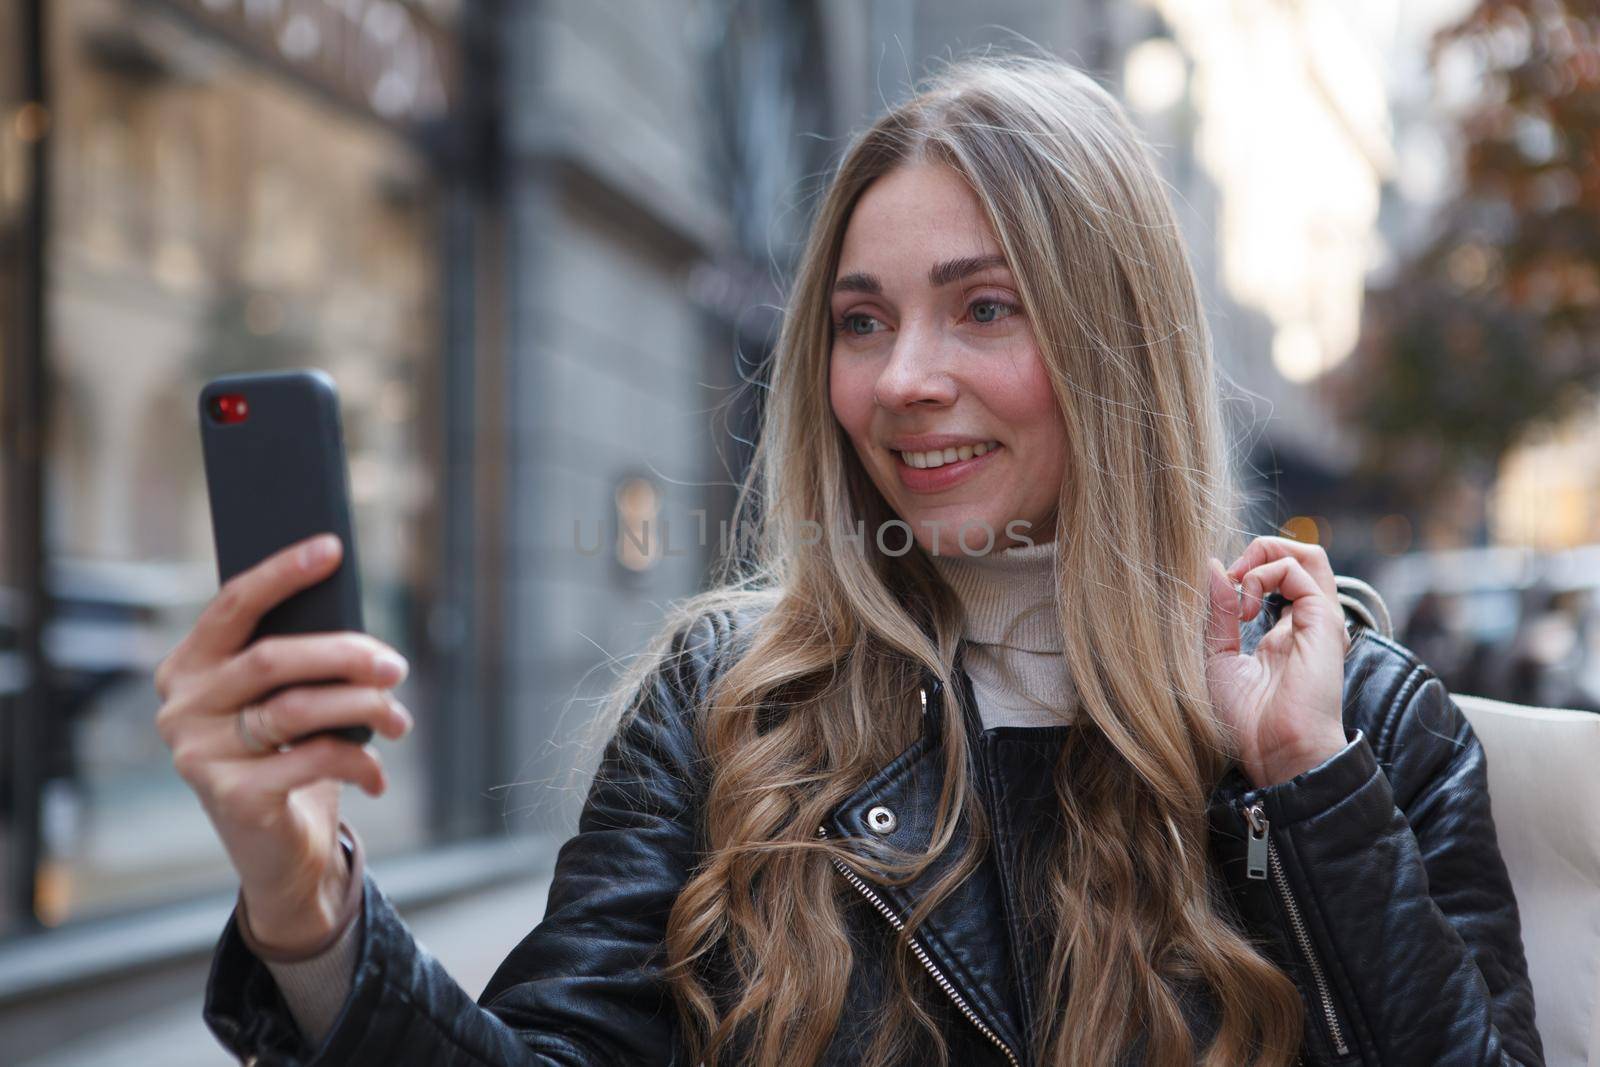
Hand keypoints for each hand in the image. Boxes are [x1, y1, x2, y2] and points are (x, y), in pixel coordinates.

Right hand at [154, 533, 413, 953]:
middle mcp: (181, 708)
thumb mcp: (285, 703)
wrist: (280, 853)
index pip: (232, 605)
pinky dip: (360, 760)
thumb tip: (358, 629)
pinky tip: (378, 773)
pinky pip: (315, 758)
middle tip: (395, 666)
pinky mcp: (232, 797)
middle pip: (274, 657)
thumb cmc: (287, 758)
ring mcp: (199, 755)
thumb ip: (299, 662)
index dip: (282, 573)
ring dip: (365, 709)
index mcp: (187, 669)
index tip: (331, 549)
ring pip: (300, 708)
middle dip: (347, 655)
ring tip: (399, 720)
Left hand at [1203, 536, 1349, 788]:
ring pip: (1308, 555)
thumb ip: (1217, 614)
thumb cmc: (1248, 722)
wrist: (1276, 754)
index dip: (1242, 574)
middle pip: (1299, 559)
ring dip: (1265, 554)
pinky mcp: (1323, 621)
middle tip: (1230, 577)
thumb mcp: (1218, 659)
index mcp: (1284, 635)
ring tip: (1240, 582)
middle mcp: (1306, 624)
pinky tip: (1245, 606)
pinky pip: (1298, 571)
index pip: (1275, 581)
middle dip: (1259, 551)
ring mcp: (1318, 621)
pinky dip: (1263, 574)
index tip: (1215, 597)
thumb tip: (1214, 567)